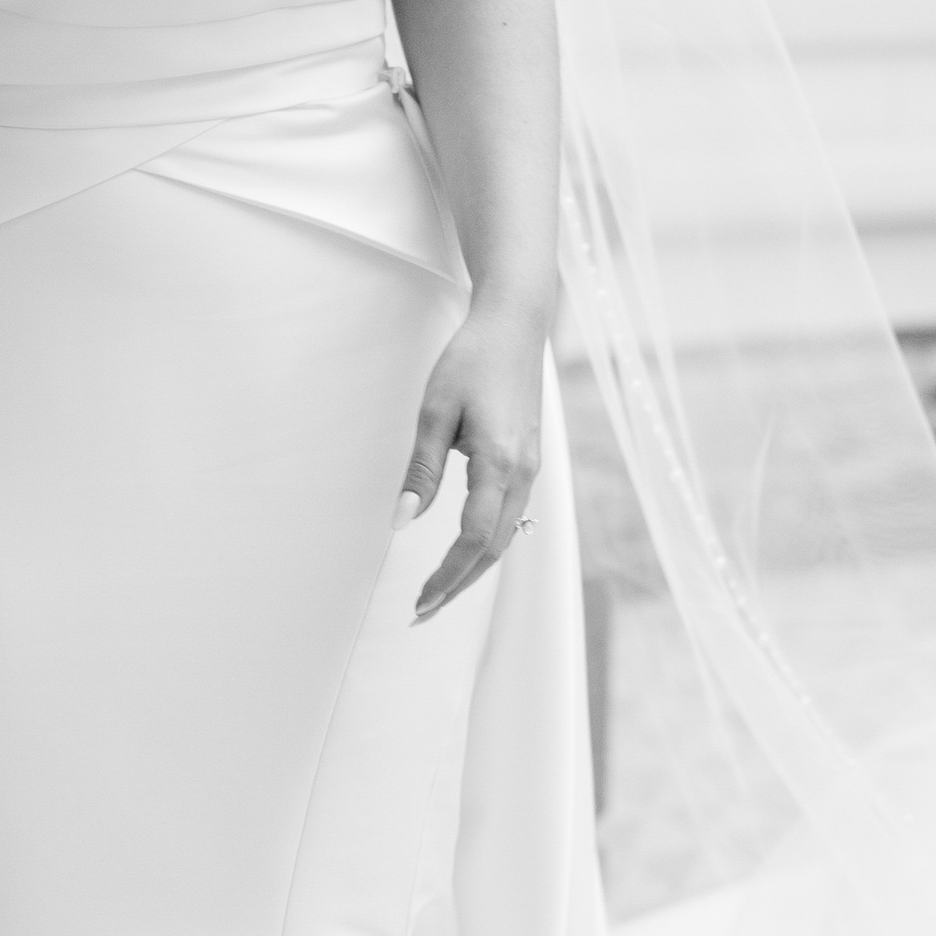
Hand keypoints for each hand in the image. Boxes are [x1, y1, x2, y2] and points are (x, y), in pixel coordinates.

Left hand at [392, 304, 543, 620]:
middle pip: (495, 549)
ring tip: (439, 590)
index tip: (421, 599)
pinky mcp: (529, 460)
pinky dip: (488, 543)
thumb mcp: (435, 411)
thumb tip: (402, 521)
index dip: (448, 575)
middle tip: (423, 611)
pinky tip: (466, 552)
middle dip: (459, 584)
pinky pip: (511, 515)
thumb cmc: (471, 359)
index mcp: (501, 462)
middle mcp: (524, 472)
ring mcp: (532, 467)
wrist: (515, 323)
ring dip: (474, 568)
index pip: (475, 539)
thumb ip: (422, 470)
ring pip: (506, 536)